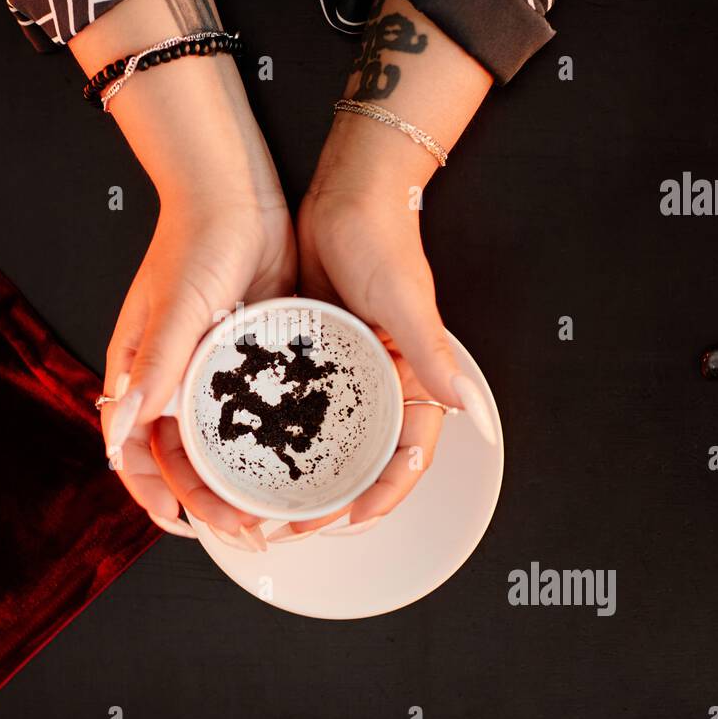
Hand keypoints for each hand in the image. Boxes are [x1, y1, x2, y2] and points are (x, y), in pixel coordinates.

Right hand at [101, 186, 294, 547]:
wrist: (240, 195)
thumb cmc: (194, 242)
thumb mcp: (176, 311)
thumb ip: (153, 371)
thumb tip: (120, 436)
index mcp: (140, 374)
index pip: (136, 452)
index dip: (155, 496)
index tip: (183, 527)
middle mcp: (174, 381)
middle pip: (184, 461)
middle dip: (209, 504)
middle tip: (248, 533)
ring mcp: (216, 374)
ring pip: (223, 448)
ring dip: (241, 484)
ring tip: (274, 516)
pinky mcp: (254, 362)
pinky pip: (258, 415)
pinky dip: (269, 446)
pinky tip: (297, 468)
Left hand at [276, 0, 497, 539]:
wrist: (345, 193)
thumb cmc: (382, 239)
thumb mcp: (406, 300)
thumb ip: (432, 354)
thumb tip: (469, 406)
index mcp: (411, 378)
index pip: (406, 454)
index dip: (384, 494)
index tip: (350, 520)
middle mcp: (379, 382)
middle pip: (361, 459)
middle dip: (333, 499)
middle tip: (294, 525)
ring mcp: (340, 372)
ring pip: (325, 441)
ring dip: (301, 476)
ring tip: (267, 504)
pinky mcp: (308, 355)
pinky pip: (294, 406)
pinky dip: (278, 435)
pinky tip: (249, 453)